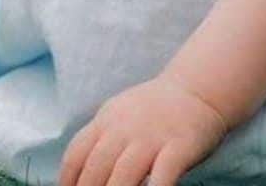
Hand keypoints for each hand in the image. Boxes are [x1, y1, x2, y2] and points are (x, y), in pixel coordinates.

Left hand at [58, 73, 228, 185]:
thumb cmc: (154, 110)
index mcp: (106, 120)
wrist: (197, 88)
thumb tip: (76, 177)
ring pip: (124, 176)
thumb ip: (99, 139)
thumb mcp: (119, 114)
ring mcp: (152, 137)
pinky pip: (163, 174)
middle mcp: (125, 128)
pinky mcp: (178, 146)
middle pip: (96, 169)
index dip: (67, 181)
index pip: (76, 154)